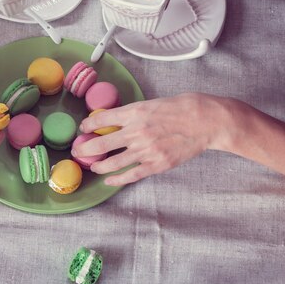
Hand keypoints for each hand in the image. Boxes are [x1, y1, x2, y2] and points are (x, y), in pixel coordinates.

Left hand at [72, 93, 229, 185]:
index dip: (88, 125)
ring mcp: (145, 150)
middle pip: (100, 143)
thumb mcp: (152, 103)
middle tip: (77, 150)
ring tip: (92, 165)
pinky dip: (117, 179)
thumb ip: (134, 113)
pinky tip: (108, 180)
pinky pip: (131, 175)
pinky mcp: (156, 164)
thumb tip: (117, 119)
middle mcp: (136, 132)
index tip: (83, 128)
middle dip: (85, 148)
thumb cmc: (183, 107)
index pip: (102, 119)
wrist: (206, 121)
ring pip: (112, 162)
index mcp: (135, 113)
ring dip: (98, 165)